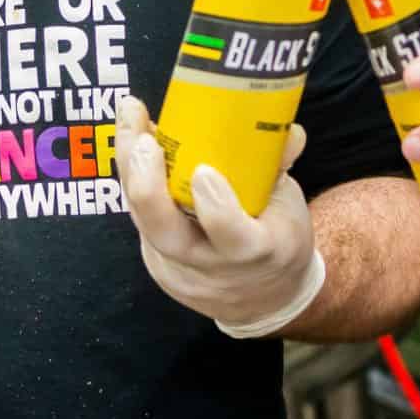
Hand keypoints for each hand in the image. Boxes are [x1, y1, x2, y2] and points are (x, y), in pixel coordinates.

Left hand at [115, 94, 325, 336]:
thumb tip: (287, 131)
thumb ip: (280, 166)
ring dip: (132, 170)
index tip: (204, 170)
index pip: (232, 236)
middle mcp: (212, 266)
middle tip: (143, 140)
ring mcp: (180, 270)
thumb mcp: (289, 206)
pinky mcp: (159, 266)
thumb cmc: (278, 239)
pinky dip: (135, 182)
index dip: (216, 207)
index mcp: (258, 250)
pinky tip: (133, 146)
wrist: (263, 296)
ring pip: (145, 223)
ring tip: (130, 122)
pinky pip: (141, 220)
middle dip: (148, 187)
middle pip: (167, 235)